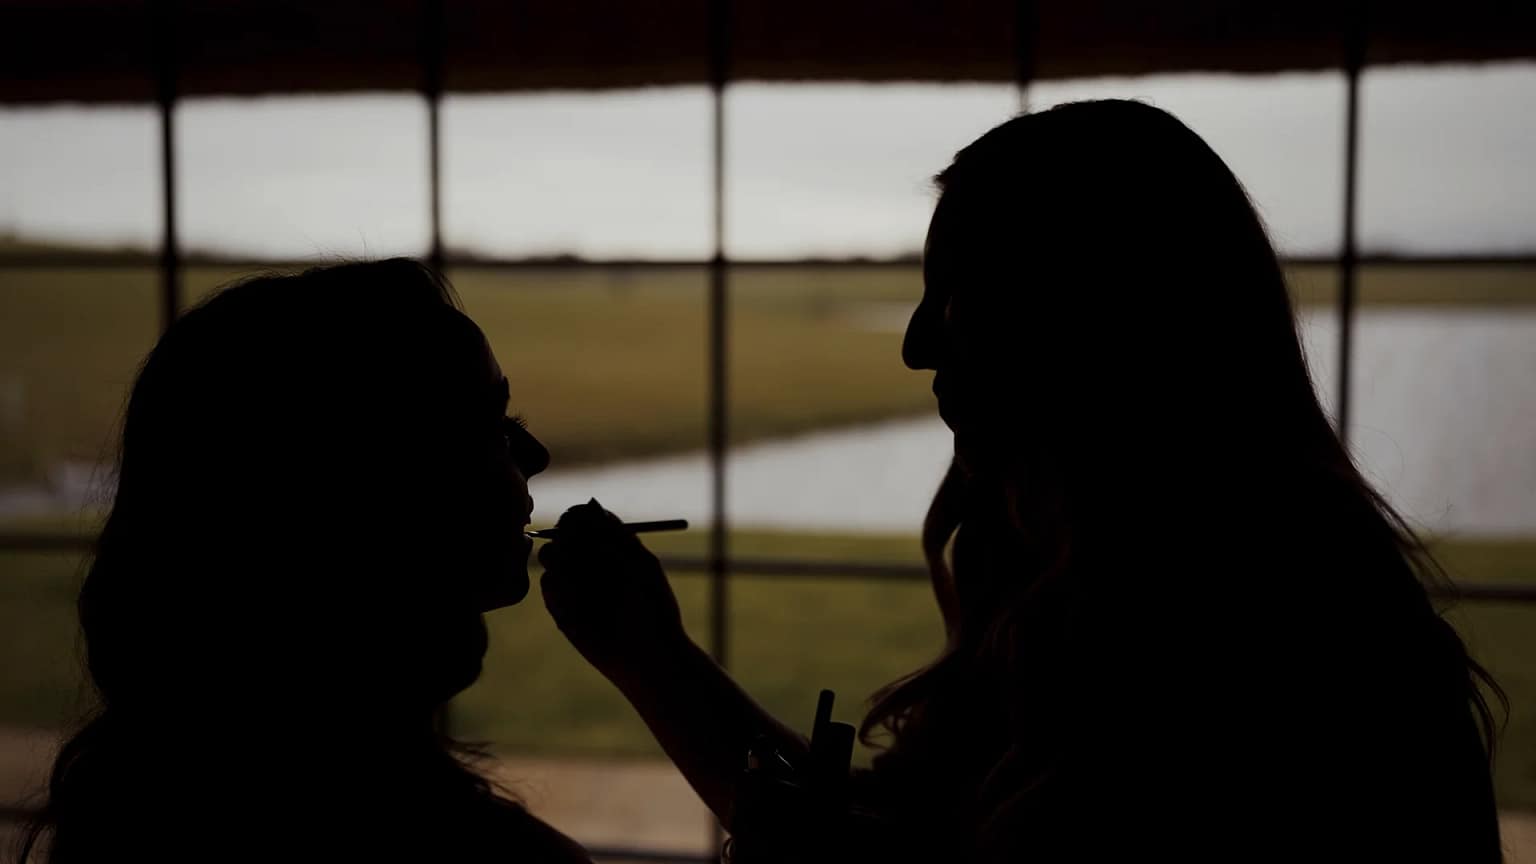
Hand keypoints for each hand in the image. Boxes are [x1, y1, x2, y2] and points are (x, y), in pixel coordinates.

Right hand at [539, 499, 687, 684]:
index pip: (582, 516)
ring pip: (549, 555)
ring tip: (589, 582)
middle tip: (577, 548)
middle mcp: (588, 559)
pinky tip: (583, 605)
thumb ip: (614, 538)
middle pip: (560, 531)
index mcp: (611, 543)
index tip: (580, 521)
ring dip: (563, 560)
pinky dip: (561, 587)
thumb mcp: (640, 566)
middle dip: (566, 536)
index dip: (577, 516)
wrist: (648, 654)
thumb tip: (589, 507)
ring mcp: (572, 582)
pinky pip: (548, 584)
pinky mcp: (560, 606)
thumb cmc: (652, 607)